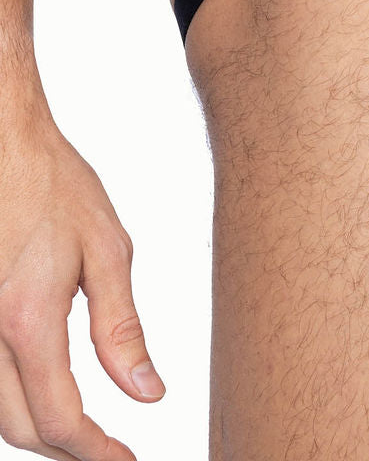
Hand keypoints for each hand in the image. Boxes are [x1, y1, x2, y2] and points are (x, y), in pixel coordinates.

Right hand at [0, 74, 163, 460]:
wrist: (3, 144)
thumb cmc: (55, 187)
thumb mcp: (107, 250)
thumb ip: (122, 328)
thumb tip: (147, 392)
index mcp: (27, 318)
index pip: (58, 418)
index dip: (95, 452)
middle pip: (17, 427)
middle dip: (66, 448)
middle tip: (109, 450)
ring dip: (35, 427)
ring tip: (82, 428)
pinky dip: (8, 397)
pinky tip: (40, 389)